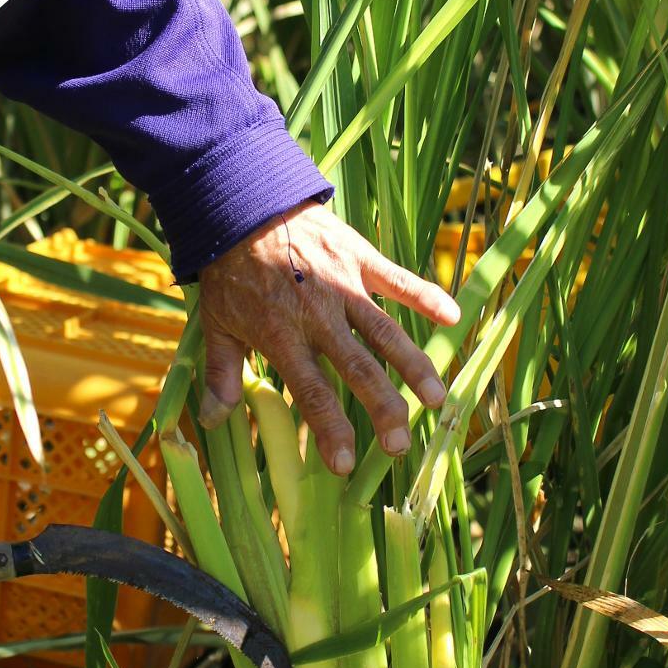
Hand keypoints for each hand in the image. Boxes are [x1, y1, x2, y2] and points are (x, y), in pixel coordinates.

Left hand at [196, 201, 461, 473]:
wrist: (241, 201)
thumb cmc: (228, 269)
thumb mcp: (215, 323)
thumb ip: (221, 372)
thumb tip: (213, 420)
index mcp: (282, 335)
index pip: (312, 392)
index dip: (331, 431)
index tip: (345, 466)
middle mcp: (318, 315)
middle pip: (359, 370)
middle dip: (383, 411)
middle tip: (400, 446)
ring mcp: (343, 286)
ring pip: (386, 333)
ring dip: (414, 367)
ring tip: (438, 400)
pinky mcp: (360, 258)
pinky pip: (398, 280)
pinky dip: (426, 295)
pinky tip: (454, 316)